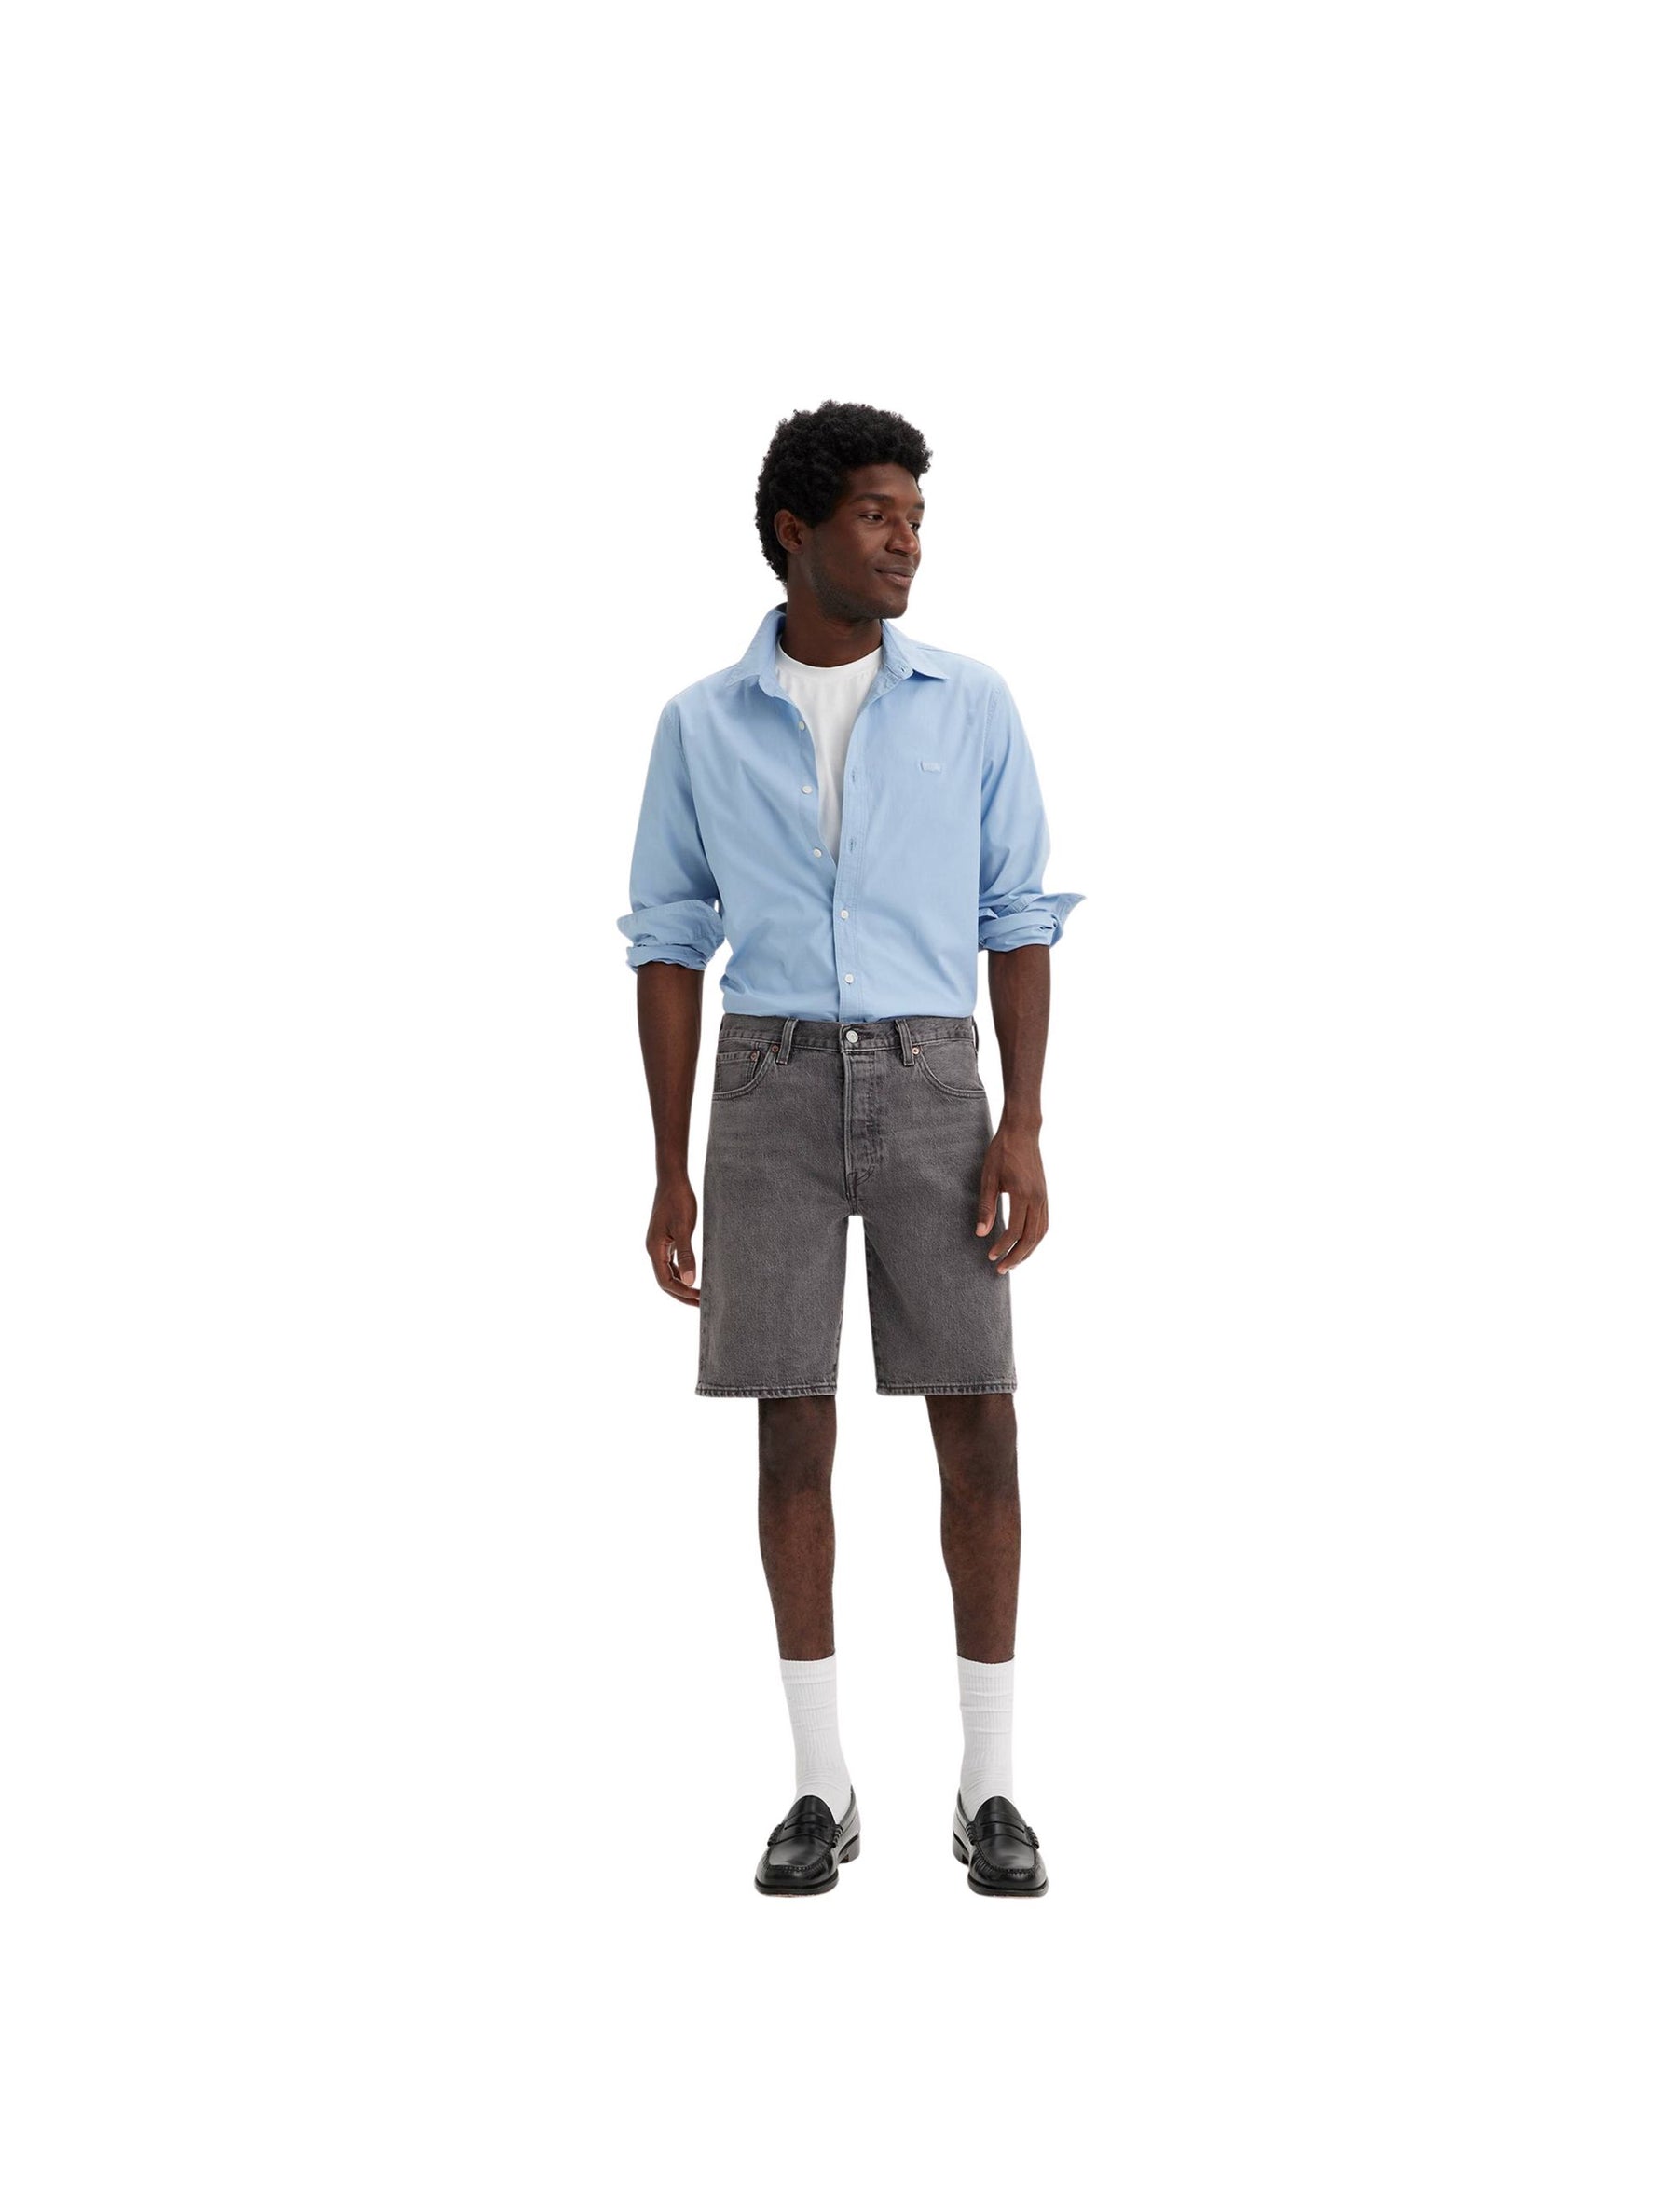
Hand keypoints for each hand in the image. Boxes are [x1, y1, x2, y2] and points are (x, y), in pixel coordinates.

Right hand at [647, 1173, 699, 1304]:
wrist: (673, 1180)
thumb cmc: (678, 1200)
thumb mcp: (684, 1228)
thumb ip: (686, 1254)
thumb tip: (689, 1280)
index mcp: (655, 1249)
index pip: (665, 1281)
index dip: (682, 1293)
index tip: (700, 1299)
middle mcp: (654, 1250)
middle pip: (665, 1281)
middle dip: (682, 1294)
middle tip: (702, 1304)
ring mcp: (659, 1245)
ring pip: (668, 1273)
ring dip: (682, 1285)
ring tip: (700, 1294)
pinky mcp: (666, 1239)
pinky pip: (671, 1263)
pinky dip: (681, 1273)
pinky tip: (693, 1276)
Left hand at [975, 1124, 1048, 1274]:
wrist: (1022, 1132)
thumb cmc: (1001, 1152)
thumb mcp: (988, 1179)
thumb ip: (986, 1207)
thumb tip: (981, 1233)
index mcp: (1023, 1194)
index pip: (1015, 1231)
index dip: (1002, 1247)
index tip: (990, 1257)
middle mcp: (1038, 1199)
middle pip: (1031, 1238)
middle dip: (1017, 1257)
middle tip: (1001, 1269)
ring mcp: (1044, 1197)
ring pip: (1041, 1233)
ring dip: (1028, 1251)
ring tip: (1013, 1262)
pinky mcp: (1045, 1195)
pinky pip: (1044, 1223)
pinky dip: (1035, 1239)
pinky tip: (1025, 1244)